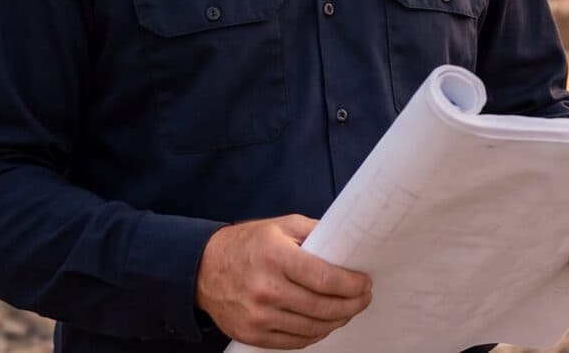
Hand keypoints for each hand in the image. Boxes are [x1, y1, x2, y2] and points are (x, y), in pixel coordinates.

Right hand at [196, 215, 372, 348]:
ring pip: (313, 328)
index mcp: (276, 256)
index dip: (353, 284)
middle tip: (363, 298)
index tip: (365, 282)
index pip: (326, 279)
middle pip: (323, 307)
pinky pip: (296, 342)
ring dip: (338, 321)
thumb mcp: (281, 226)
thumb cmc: (247, 244)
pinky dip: (316, 334)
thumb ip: (315, 233)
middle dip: (353, 304)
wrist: (203, 269)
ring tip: (348, 310)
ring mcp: (258, 316)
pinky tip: (325, 323)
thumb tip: (348, 245)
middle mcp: (266, 289)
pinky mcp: (253, 335)